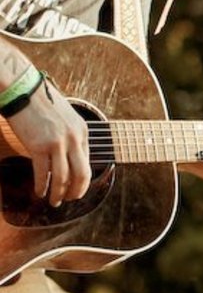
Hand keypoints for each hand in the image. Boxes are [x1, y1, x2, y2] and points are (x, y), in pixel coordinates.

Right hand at [7, 77, 89, 205]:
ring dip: (59, 193)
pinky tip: (40, 193)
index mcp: (82, 131)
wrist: (23, 91)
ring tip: (55, 202)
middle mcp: (74, 138)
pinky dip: (42, 186)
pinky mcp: (39, 146)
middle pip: (81, 174)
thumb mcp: (66, 117)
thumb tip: (68, 155)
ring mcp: (57, 143)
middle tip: (70, 200)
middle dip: (77, 191)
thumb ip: (70, 134)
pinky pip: (43, 173)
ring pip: (62, 177)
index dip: (83, 179)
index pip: (87, 161)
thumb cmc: (42, 102)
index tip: (77, 187)